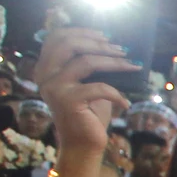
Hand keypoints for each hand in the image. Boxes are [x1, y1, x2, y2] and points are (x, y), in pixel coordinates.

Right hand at [34, 27, 137, 156]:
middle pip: (69, 43)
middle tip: (122, 49)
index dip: (82, 31)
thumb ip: (91, 65)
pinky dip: (117, 94)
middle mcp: (44, 75)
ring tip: (132, 66)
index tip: (105, 36)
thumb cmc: (89, 114)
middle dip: (99, 43)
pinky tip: (126, 103)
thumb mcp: (89, 84)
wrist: (83, 145)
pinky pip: (98, 87)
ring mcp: (54, 87)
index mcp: (46, 68)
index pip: (57, 37)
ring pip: (85, 62)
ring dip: (114, 62)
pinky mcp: (67, 101)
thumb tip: (114, 46)